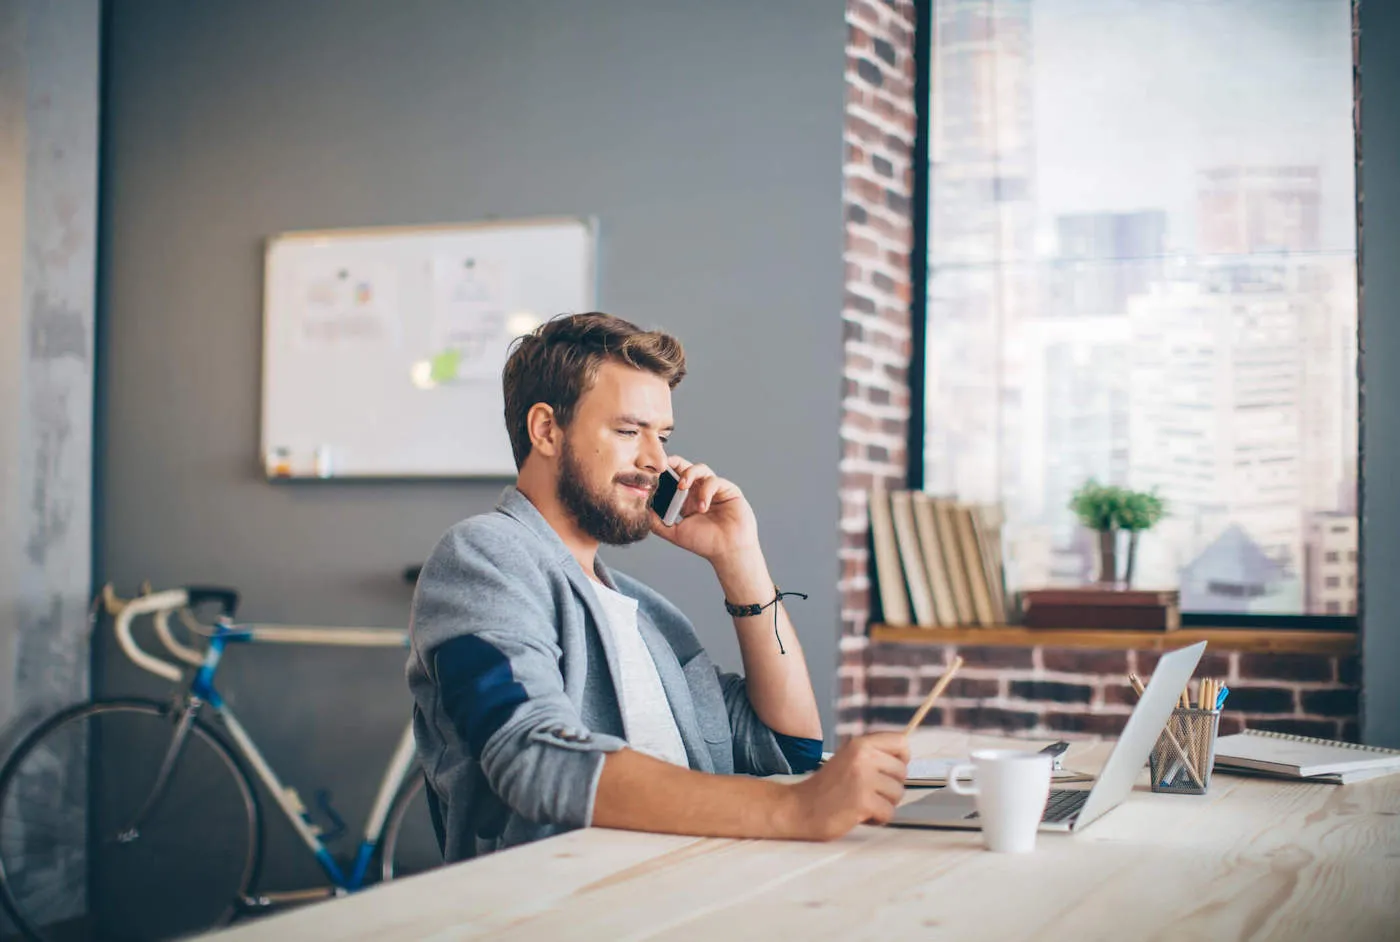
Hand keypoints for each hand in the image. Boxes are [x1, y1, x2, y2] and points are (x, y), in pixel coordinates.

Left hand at [649, 455, 759, 563]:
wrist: (727, 552)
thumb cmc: (705, 543)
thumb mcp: (675, 532)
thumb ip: (657, 522)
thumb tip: (642, 510)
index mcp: (686, 498)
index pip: (673, 478)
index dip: (664, 472)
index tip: (651, 471)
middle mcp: (699, 490)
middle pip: (686, 466)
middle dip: (674, 463)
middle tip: (663, 466)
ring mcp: (714, 489)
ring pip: (700, 469)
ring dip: (689, 475)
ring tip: (682, 487)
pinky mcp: (728, 489)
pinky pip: (714, 481)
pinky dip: (706, 491)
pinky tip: (703, 506)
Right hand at [783, 733, 908, 840]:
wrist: (799, 807)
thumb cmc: (826, 787)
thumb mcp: (848, 759)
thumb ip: (873, 755)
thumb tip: (903, 760)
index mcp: (860, 744)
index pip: (901, 742)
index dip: (900, 758)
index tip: (888, 770)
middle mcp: (863, 757)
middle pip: (902, 772)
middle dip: (890, 787)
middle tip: (869, 792)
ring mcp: (863, 779)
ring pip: (898, 794)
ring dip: (884, 804)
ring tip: (863, 803)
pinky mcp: (863, 802)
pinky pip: (889, 812)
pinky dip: (877, 819)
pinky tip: (860, 815)